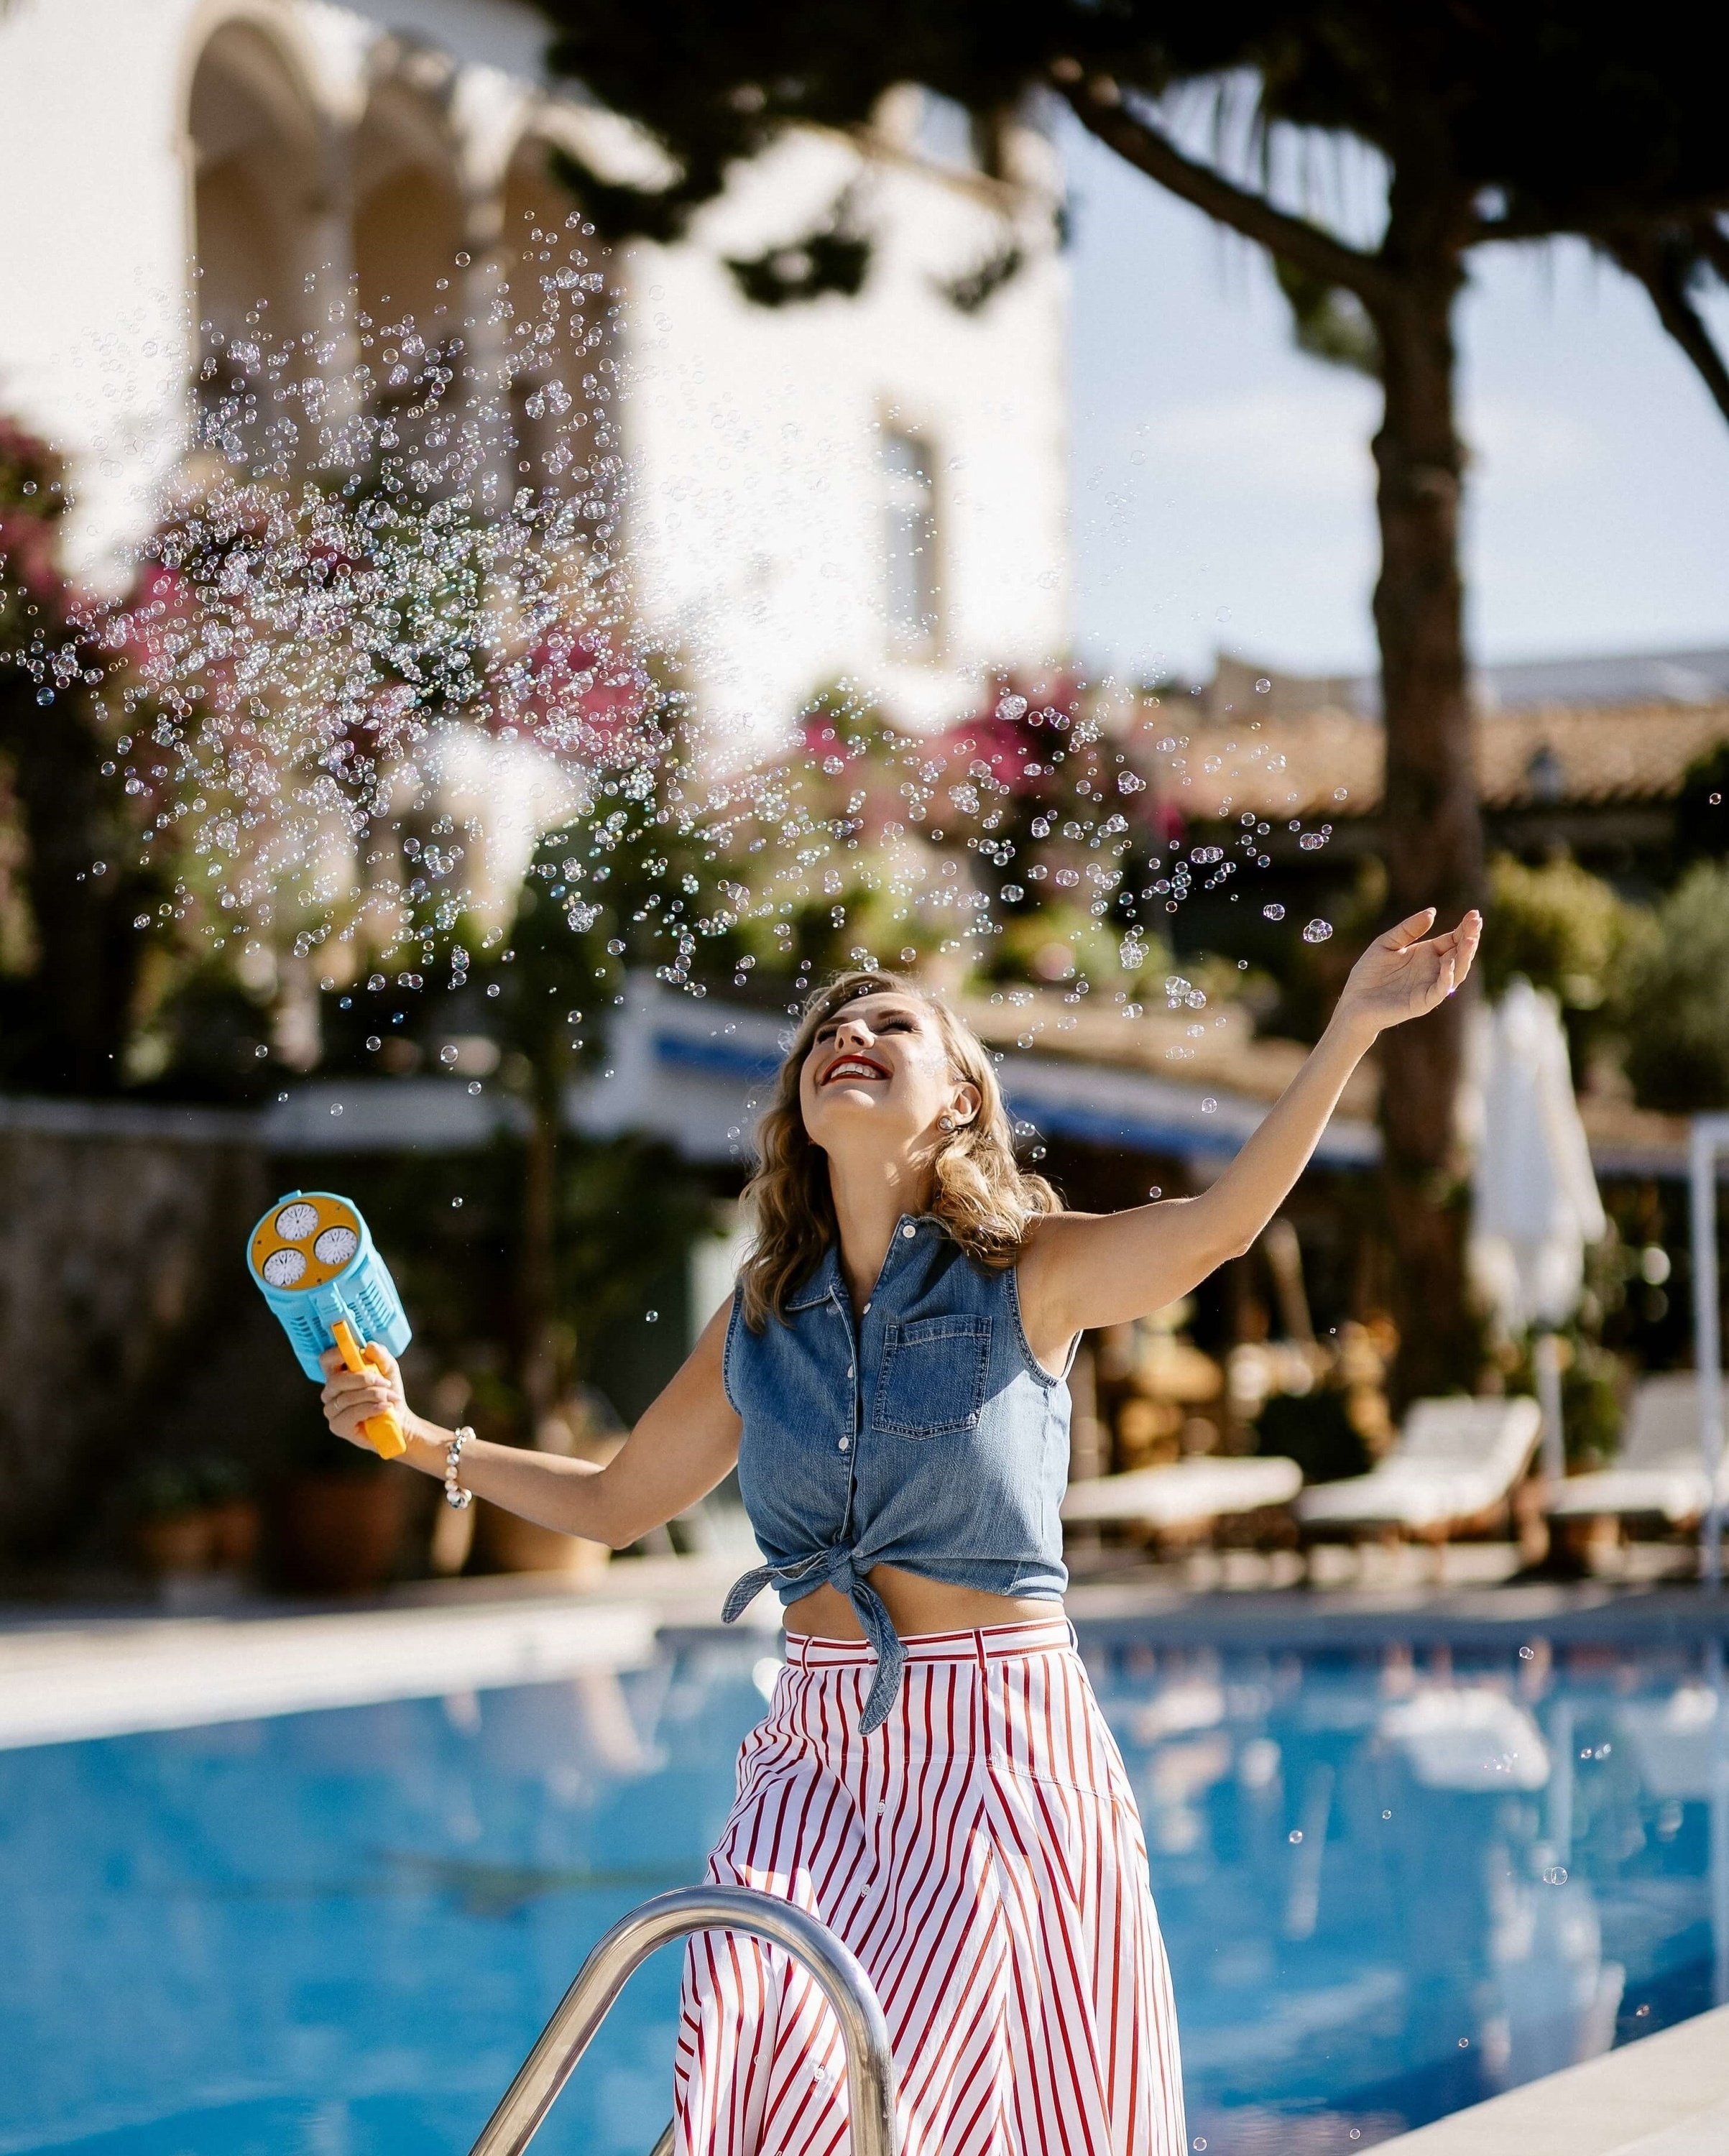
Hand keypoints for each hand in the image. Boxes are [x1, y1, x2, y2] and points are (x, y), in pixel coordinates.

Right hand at [319, 1341, 409, 1450]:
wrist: (398, 1420)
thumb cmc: (389, 1394)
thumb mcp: (389, 1370)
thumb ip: (380, 1356)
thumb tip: (369, 1346)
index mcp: (338, 1374)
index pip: (326, 1360)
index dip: (336, 1354)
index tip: (356, 1351)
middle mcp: (330, 1392)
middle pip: (336, 1380)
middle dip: (364, 1379)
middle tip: (384, 1382)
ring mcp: (331, 1410)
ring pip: (347, 1397)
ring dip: (373, 1395)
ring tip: (390, 1397)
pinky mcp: (338, 1426)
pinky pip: (352, 1414)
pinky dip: (371, 1408)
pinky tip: (384, 1408)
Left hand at [1337, 907, 1481, 1037]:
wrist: (1353, 1002)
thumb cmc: (1368, 974)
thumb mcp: (1387, 943)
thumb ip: (1408, 929)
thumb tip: (1432, 912)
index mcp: (1426, 954)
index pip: (1452, 939)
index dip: (1464, 927)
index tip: (1473, 913)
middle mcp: (1433, 969)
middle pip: (1459, 953)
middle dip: (1470, 938)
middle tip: (1476, 922)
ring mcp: (1430, 986)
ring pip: (1457, 972)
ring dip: (1465, 956)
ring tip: (1470, 939)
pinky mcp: (1422, 1002)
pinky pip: (1440, 990)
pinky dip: (1447, 978)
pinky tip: (1449, 963)